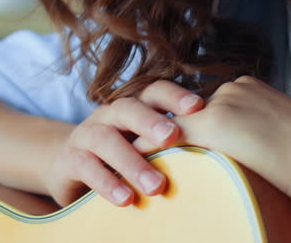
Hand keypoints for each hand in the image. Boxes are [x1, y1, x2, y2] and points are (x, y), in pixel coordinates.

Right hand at [44, 80, 203, 206]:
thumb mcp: (144, 142)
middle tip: (174, 137)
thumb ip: (172, 140)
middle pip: (129, 108)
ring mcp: (87, 134)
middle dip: (151, 121)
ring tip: (156, 186)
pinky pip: (87, 167)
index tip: (199, 106)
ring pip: (107, 140)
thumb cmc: (121, 152)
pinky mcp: (70, 159)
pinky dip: (108, 183)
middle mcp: (110, 114)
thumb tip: (221, 149)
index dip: (175, 96)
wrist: (68, 164)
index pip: (154, 91)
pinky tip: (126, 199)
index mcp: (134, 105)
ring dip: (132, 162)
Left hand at [140, 76, 290, 214]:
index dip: (188, 125)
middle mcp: (234, 88)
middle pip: (185, 110)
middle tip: (138, 145)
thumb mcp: (289, 141)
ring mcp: (222, 102)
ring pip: (171, 121)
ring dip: (149, 139)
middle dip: (162, 129)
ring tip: (127, 156)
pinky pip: (165, 135)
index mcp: (252, 90)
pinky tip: (130, 163)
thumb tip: (266, 158)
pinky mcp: (212, 123)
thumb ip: (267, 140)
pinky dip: (145, 148)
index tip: (170, 141)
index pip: (208, 106)